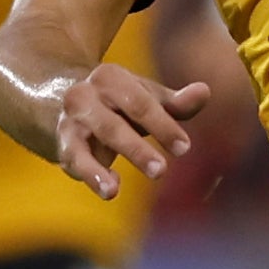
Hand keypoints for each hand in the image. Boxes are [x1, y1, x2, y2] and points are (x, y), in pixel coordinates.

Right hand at [54, 63, 211, 199]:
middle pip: (113, 125)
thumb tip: (205, 92)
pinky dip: (91, 176)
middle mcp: (84, 96)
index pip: (140, 103)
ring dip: (99, 170)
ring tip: (113, 190)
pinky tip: (110, 190)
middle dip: (136, 150)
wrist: (68, 102)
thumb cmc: (122, 102)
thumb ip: (177, 102)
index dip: (163, 125)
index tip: (184, 148)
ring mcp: (70, 122)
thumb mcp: (149, 98)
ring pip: (84, 149)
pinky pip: (75, 162)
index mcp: (110, 78)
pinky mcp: (64, 146)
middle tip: (161, 171)